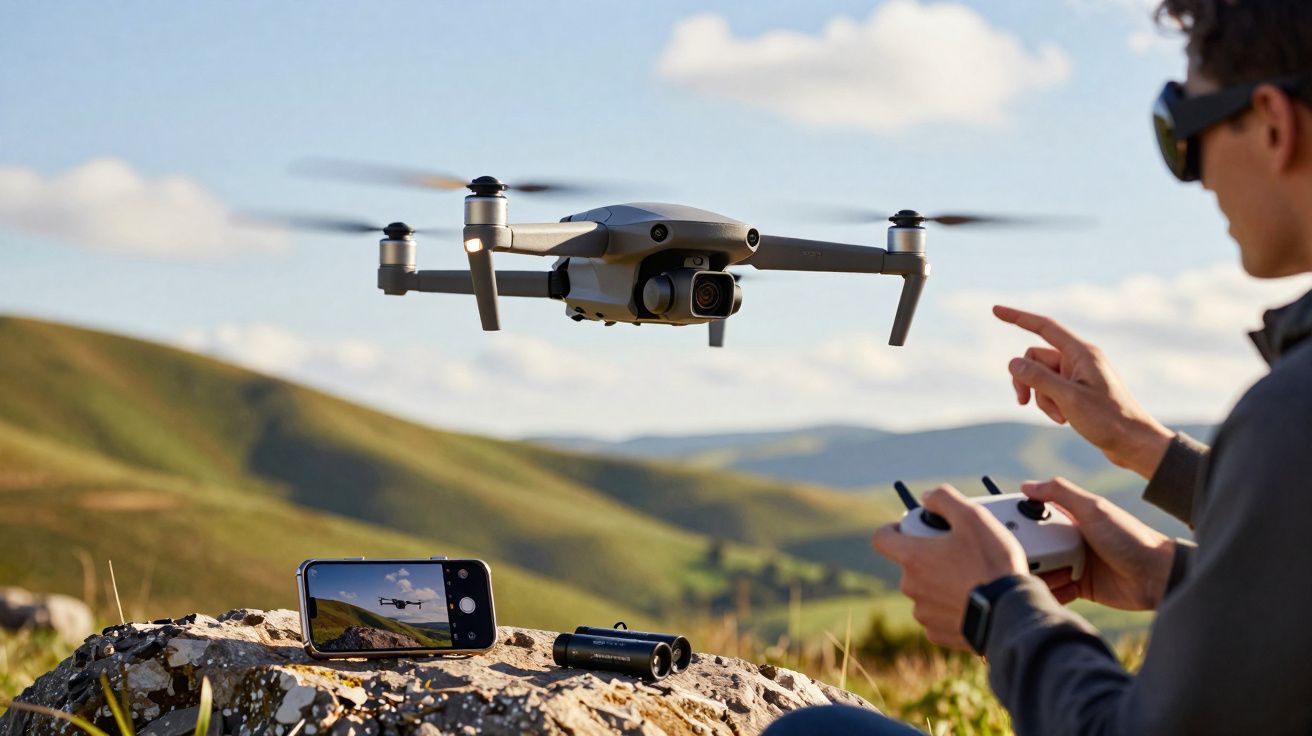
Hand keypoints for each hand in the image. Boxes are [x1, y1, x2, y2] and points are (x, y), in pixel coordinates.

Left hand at [872, 485, 1028, 650]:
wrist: (1012, 613)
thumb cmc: (992, 564)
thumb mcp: (973, 516)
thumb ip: (944, 499)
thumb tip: (927, 497)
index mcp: (913, 558)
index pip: (882, 538)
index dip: (895, 529)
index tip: (913, 529)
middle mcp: (911, 586)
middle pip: (910, 564)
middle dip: (930, 556)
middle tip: (959, 552)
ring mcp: (923, 612)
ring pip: (925, 590)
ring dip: (940, 582)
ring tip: (970, 578)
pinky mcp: (938, 633)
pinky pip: (937, 614)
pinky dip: (950, 607)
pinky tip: (972, 600)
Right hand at [993, 305, 1174, 478]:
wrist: (1133, 443)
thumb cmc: (1108, 420)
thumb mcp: (1069, 399)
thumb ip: (1039, 379)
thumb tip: (1013, 363)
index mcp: (1081, 353)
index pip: (1043, 327)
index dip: (1017, 317)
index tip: (995, 310)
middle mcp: (1079, 359)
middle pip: (1035, 358)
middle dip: (1026, 380)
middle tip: (1022, 402)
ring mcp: (1078, 375)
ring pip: (1040, 377)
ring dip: (1040, 398)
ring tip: (1058, 417)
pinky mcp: (1077, 390)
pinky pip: (1050, 390)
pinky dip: (1049, 404)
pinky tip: (1064, 420)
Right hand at [1025, 478, 1175, 610]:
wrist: (1157, 575)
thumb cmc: (1129, 537)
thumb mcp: (1094, 509)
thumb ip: (1060, 493)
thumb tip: (1026, 485)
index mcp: (1071, 518)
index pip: (1035, 517)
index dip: (1019, 522)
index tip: (1003, 528)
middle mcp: (1069, 540)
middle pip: (1036, 546)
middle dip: (1026, 552)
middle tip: (1020, 558)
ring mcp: (1074, 564)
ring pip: (1043, 569)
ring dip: (1038, 574)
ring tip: (1038, 576)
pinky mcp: (1080, 587)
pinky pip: (1057, 590)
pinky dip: (1051, 592)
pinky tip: (1051, 592)